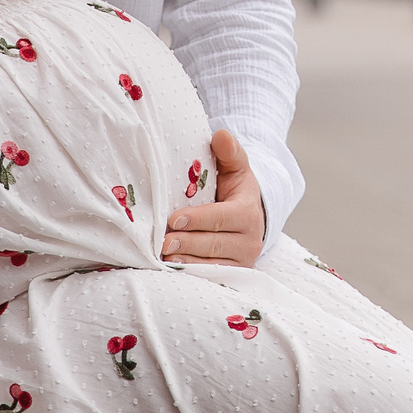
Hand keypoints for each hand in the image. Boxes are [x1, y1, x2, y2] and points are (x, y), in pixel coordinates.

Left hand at [161, 128, 265, 265]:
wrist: (248, 217)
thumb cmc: (234, 189)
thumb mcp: (236, 168)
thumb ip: (229, 151)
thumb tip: (220, 134)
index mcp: (248, 212)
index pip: (223, 218)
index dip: (199, 219)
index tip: (175, 219)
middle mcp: (249, 241)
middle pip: (214, 244)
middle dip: (188, 244)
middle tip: (163, 242)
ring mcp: (241, 262)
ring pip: (212, 265)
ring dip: (187, 262)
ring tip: (164, 257)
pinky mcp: (232, 275)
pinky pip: (211, 278)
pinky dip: (191, 275)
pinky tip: (173, 270)